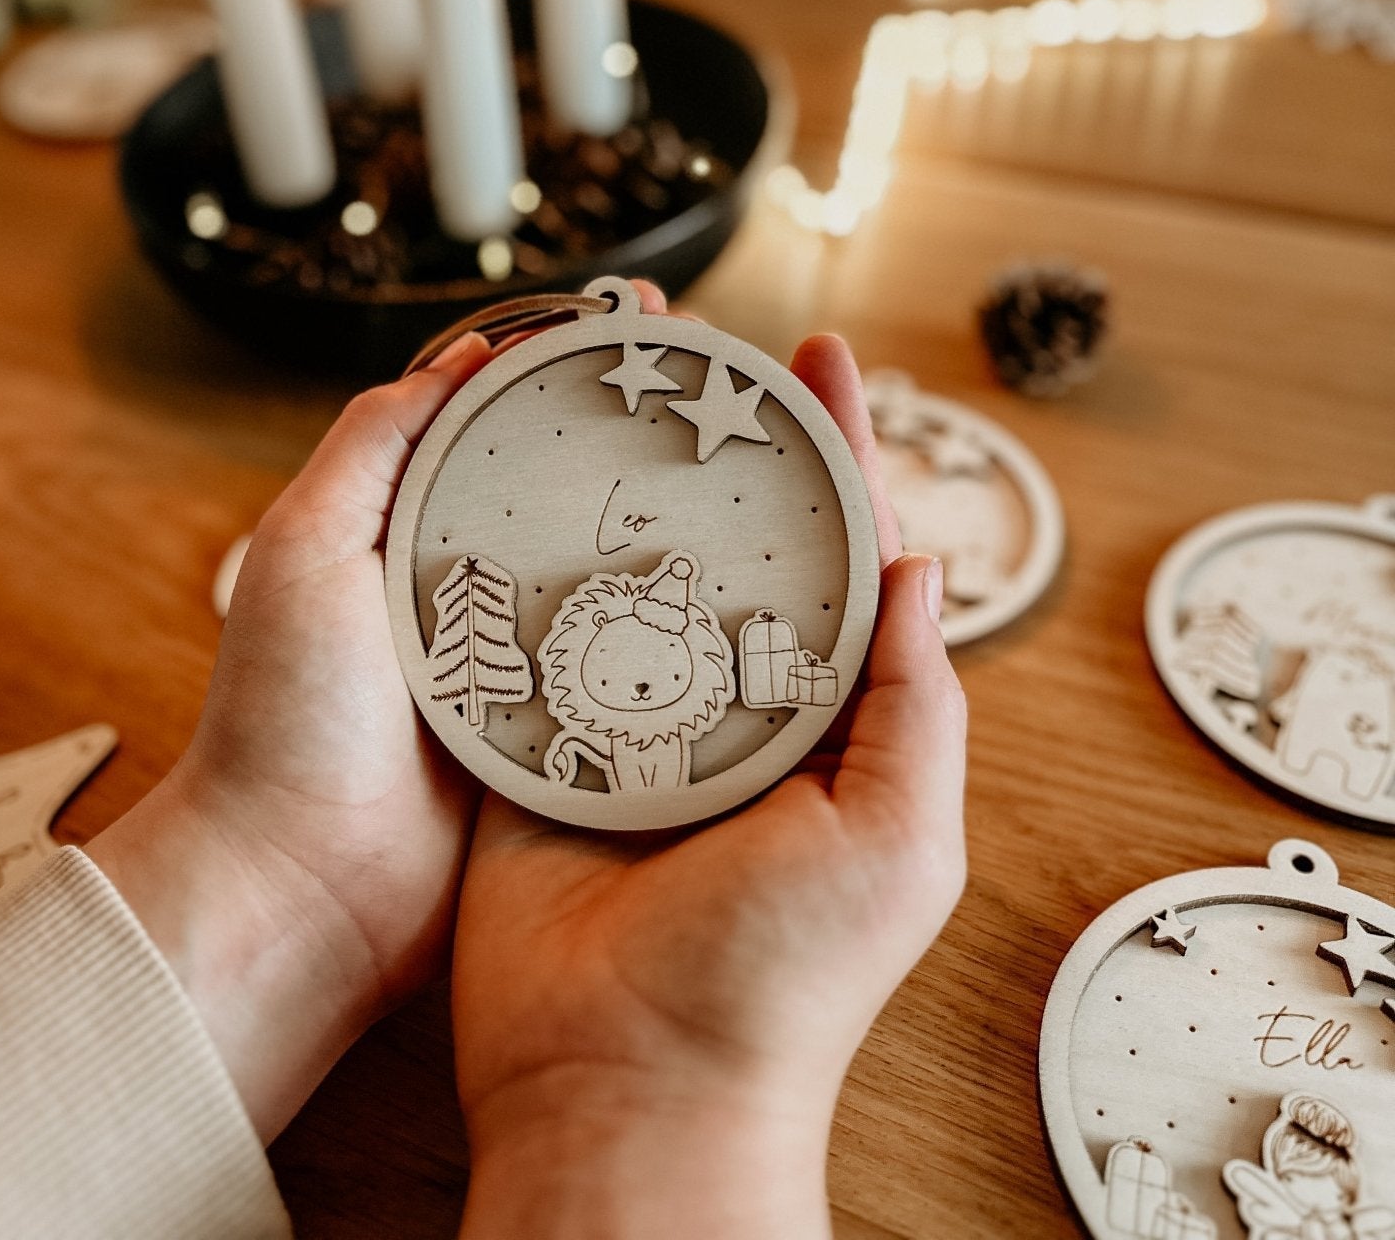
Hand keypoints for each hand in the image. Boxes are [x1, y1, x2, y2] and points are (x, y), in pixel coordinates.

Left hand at [88, 283, 671, 1141]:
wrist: (302, 889)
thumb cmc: (284, 716)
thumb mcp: (305, 548)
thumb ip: (372, 446)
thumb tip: (465, 354)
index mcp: (421, 531)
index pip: (511, 418)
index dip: (574, 359)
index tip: (643, 315)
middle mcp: (486, 585)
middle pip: (581, 483)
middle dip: (650, 425)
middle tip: (726, 375)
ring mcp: (535, 658)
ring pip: (622, 567)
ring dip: (681, 517)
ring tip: (757, 458)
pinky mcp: (572, 730)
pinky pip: (638, 663)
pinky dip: (684, 621)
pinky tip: (749, 580)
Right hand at [452, 336, 966, 1239]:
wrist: (627, 1086)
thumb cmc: (777, 986)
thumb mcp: (897, 842)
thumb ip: (917, 705)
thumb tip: (923, 569)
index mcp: (822, 721)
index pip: (842, 557)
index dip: (841, 455)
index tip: (826, 364)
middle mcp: (727, 708)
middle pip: (731, 545)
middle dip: (725, 449)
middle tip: (703, 356)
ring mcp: (628, 723)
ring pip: (628, 577)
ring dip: (622, 490)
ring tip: (606, 395)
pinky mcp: (537, 748)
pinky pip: (535, 640)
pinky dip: (531, 571)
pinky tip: (519, 493)